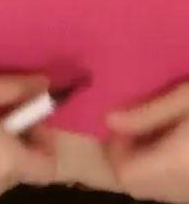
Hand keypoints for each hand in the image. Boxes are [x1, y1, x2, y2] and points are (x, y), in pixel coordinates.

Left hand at [103, 80, 188, 202]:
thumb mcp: (186, 98)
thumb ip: (146, 113)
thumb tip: (108, 119)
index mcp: (172, 164)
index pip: (124, 173)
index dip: (115, 150)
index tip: (118, 121)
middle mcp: (180, 187)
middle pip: (135, 183)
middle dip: (126, 156)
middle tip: (133, 123)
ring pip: (152, 188)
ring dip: (142, 165)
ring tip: (154, 131)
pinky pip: (170, 189)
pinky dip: (161, 172)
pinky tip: (173, 144)